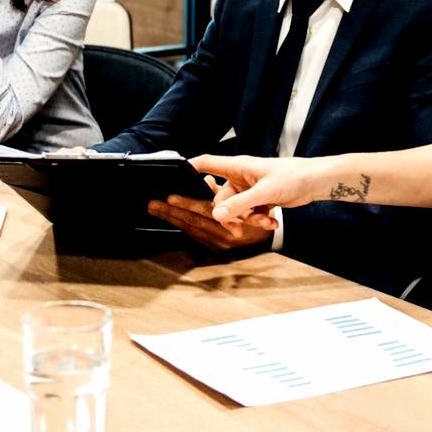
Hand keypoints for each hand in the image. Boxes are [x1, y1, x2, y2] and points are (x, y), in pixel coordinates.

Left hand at [148, 192, 276, 251]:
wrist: (278, 238)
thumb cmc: (264, 214)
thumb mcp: (251, 201)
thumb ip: (227, 194)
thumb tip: (205, 180)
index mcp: (231, 225)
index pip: (202, 213)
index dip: (185, 204)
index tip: (168, 197)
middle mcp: (223, 239)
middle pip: (192, 224)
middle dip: (171, 213)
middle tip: (153, 205)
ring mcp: (219, 246)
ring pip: (192, 231)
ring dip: (174, 219)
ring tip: (157, 210)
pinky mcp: (217, 251)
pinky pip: (197, 237)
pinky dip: (184, 227)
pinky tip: (173, 219)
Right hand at [193, 154, 327, 226]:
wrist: (315, 183)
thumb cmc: (292, 177)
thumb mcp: (264, 193)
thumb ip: (239, 205)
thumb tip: (216, 216)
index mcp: (237, 166)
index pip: (206, 163)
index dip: (190, 169)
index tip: (175, 181)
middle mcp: (240, 177)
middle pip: (220, 199)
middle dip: (232, 215)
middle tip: (240, 227)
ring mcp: (249, 189)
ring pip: (236, 210)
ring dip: (249, 219)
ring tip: (267, 221)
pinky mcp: (259, 200)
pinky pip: (249, 213)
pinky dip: (259, 220)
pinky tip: (272, 221)